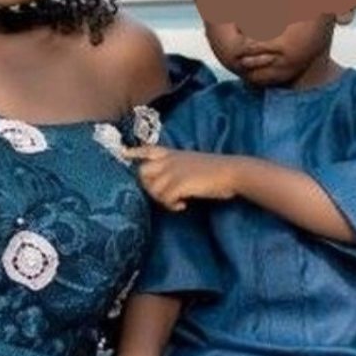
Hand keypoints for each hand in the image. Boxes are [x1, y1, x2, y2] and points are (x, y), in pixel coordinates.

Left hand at [124, 145, 239, 210]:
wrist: (231, 172)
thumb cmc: (216, 170)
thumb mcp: (192, 162)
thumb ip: (177, 167)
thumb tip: (166, 181)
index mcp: (173, 153)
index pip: (148, 150)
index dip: (135, 152)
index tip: (123, 153)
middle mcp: (169, 161)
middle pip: (143, 173)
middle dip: (148, 187)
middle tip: (164, 196)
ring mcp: (173, 171)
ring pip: (153, 189)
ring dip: (163, 200)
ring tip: (178, 202)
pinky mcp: (179, 183)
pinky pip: (165, 199)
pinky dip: (173, 206)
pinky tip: (183, 206)